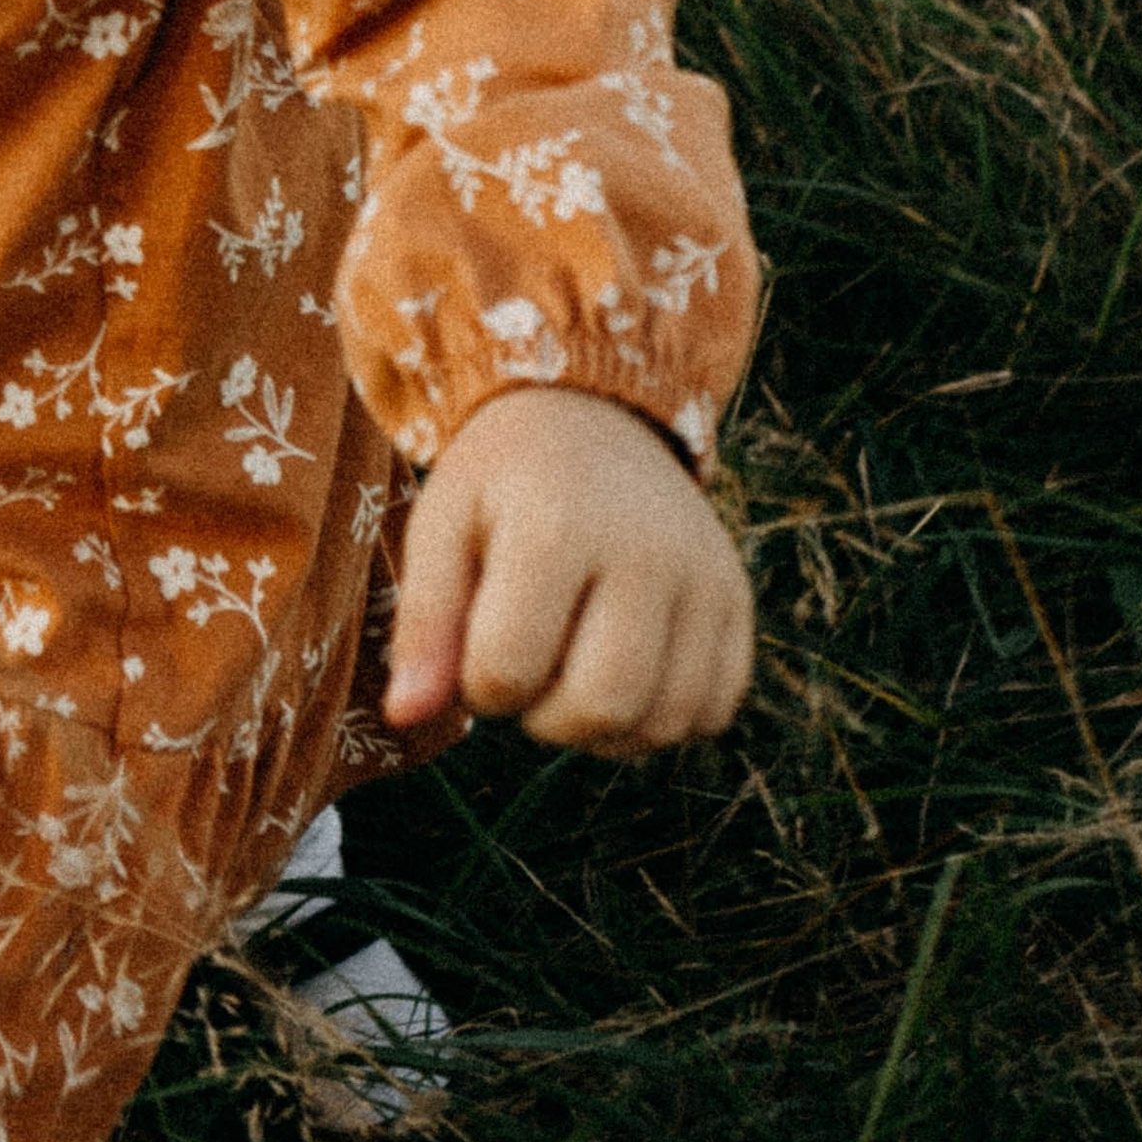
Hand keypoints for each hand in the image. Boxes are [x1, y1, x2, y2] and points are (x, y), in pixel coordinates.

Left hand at [382, 385, 752, 753]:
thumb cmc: (505, 479)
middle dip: (544, 718)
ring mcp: (704, 577)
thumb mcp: (443, 521)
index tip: (475, 641)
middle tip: (527, 666)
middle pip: (600, 706)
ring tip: (571, 668)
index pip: (509, 669)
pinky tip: (625, 669)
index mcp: (557, 524)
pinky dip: (662, 716)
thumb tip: (404, 716)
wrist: (594, 413)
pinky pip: (712, 710)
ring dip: (603, 728)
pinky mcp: (737, 601)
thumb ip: (423, 620)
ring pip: (662, 722)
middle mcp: (647, 550)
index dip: (477, 683)